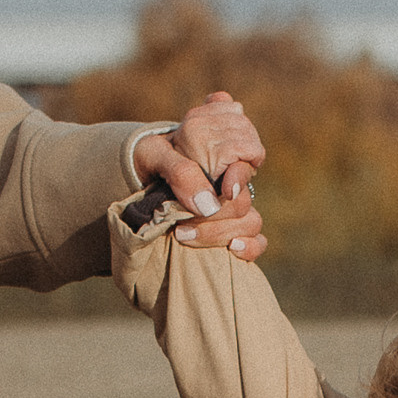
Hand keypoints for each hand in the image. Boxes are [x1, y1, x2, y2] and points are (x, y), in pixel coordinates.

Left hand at [132, 90, 267, 255]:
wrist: (139, 179)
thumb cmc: (147, 159)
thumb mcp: (153, 154)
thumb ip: (180, 172)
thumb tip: (207, 206)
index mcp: (223, 148)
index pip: (251, 160)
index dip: (239, 178)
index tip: (226, 191)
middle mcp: (234, 177)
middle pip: (244, 201)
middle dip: (215, 215)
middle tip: (181, 222)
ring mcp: (236, 205)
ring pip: (251, 222)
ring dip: (220, 234)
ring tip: (183, 234)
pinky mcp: (233, 228)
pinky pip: (258, 241)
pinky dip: (250, 248)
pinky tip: (232, 249)